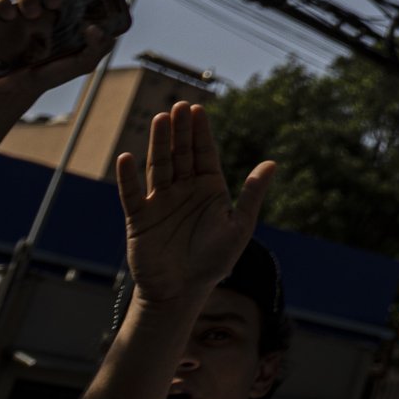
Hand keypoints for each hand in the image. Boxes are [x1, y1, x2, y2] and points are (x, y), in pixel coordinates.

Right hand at [0, 0, 115, 103]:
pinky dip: (2, 3)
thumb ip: (98, 47)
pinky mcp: (1, 20)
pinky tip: (8, 16)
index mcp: (72, 13)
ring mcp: (24, 12)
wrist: (18, 89)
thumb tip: (95, 28)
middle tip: (54, 3)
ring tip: (30, 14)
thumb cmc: (55, 72)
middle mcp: (49, 8)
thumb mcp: (83, 63)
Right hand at [113, 102, 273, 305]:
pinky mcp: (140, 218)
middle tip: (179, 106)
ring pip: (159, 166)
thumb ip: (252, 194)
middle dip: (181, 130)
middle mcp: (184, 189)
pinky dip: (128, 177)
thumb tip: (272, 163)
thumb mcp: (239, 226)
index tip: (198, 109)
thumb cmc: (214, 260)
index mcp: (209, 187)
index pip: (205, 153)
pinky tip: (126, 158)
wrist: (182, 292)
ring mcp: (161, 201)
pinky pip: (132, 194)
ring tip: (159, 120)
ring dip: (158, 144)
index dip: (201, 132)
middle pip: (181, 153)